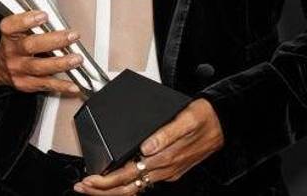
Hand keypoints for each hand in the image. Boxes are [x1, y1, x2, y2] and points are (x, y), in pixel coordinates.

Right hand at [0, 9, 83, 94]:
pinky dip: (61, 85)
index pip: (11, 27)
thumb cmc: (15, 46)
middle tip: (72, 36)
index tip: (43, 16)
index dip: (25, 21)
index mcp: (9, 36)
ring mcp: (18, 70)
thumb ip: (33, 26)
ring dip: (61, 63)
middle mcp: (12, 53)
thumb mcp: (17, 32)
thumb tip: (59, 20)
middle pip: (30, 46)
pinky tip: (73, 84)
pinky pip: (45, 85)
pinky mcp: (25, 84)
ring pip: (39, 67)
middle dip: (54, 40)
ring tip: (76, 59)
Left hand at [72, 98, 223, 193]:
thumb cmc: (205, 117)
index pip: (128, 175)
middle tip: (82, 187)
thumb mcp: (187, 118)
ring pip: (135, 188)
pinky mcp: (171, 170)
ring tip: (93, 188)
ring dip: (113, 190)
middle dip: (102, 190)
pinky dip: (128, 186)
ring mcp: (168, 172)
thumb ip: (166, 133)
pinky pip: (145, 184)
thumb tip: (146, 146)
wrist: (225, 123)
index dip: (106, 180)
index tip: (89, 179)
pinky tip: (119, 183)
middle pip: (127, 187)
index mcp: (165, 157)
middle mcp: (165, 169)